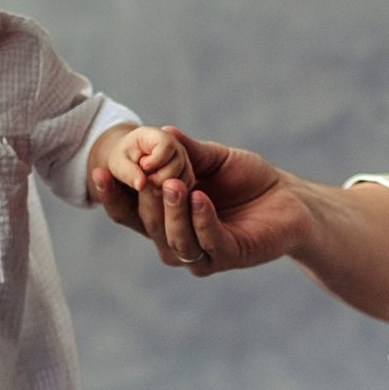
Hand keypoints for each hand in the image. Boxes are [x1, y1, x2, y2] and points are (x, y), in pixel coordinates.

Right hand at [95, 129, 311, 275]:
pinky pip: (208, 244)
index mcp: (164, 215)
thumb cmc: (247, 178)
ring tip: (175, 184)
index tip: (100, 171)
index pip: (128, 210)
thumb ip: (186, 151)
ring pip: (174, 240)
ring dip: (171, 213)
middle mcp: (176, 238)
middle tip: (147, 175)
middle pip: (147, 225)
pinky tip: (201, 199)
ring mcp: (201, 253)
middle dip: (145, 199)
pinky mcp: (228, 257)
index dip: (111, 194)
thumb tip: (160, 132)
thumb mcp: (213, 158)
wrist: (288, 197)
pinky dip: (201, 221)